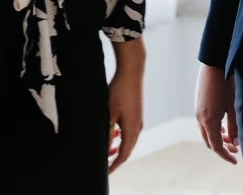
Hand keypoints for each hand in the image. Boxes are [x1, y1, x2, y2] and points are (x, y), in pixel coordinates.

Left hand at [108, 39, 144, 173]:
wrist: (132, 71)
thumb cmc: (119, 90)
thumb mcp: (109, 113)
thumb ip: (106, 133)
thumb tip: (104, 150)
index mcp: (132, 128)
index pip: (124, 154)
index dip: (114, 165)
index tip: (106, 172)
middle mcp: (138, 126)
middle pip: (128, 149)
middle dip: (115, 158)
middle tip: (104, 164)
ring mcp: (138, 119)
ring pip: (128, 140)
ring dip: (118, 147)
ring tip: (107, 149)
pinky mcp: (136, 112)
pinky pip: (129, 131)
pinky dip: (120, 136)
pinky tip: (113, 132)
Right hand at [195, 64, 238, 163]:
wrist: (214, 64)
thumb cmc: (226, 84)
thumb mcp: (233, 106)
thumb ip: (234, 126)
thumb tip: (236, 143)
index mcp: (209, 121)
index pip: (216, 146)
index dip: (226, 155)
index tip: (235, 161)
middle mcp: (200, 119)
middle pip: (210, 142)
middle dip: (223, 147)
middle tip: (236, 149)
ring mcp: (198, 112)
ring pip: (206, 133)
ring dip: (218, 138)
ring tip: (231, 137)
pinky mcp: (198, 105)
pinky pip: (204, 124)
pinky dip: (213, 129)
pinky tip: (223, 126)